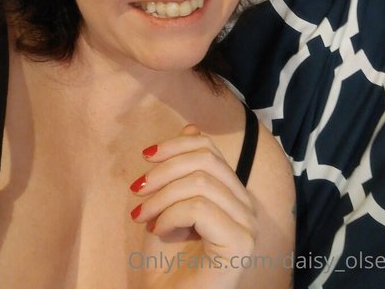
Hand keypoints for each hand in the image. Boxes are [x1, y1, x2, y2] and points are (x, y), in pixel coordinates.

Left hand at [129, 124, 257, 288]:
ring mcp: (247, 224)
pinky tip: (159, 230)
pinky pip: (199, 207)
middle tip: (137, 190)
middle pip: (205, 160)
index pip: (208, 149)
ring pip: (200, 181)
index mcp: (231, 193)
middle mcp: (246, 206)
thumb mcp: (167, 202)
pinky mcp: (240, 242)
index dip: (176, 145)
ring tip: (142, 215)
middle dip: (164, 170)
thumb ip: (182, 168)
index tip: (145, 156)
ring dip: (161, 196)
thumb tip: (192, 126)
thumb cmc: (164, 259)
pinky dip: (170, 215)